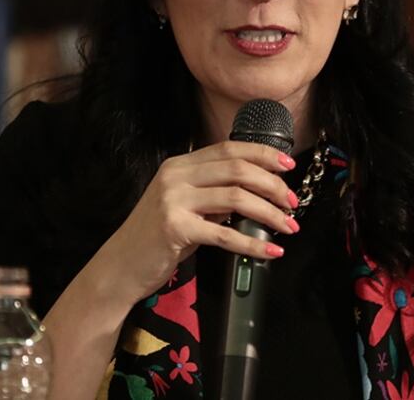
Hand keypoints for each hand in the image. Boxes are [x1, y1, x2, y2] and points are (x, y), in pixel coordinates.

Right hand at [99, 141, 299, 306]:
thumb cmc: (157, 236)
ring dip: (269, 213)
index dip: (263, 154)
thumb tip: (257, 190)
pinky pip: (224, 233)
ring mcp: (173, 200)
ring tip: (287, 226)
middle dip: (273, 185)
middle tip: (292, 203)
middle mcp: (175, 176)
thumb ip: (212, 192)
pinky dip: (252, 243)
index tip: (288, 166)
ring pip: (236, 198)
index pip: (229, 148)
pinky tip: (270, 251)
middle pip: (238, 170)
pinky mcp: (174, 228)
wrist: (121, 265)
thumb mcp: (183, 203)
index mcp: (180, 164)